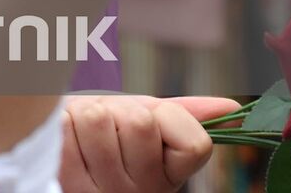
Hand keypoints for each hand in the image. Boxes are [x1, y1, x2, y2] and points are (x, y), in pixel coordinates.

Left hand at [60, 95, 237, 191]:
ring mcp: (105, 192)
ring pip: (98, 118)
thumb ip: (186, 114)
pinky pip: (67, 126)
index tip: (150, 125)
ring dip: (86, 113)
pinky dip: (64, 121)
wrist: (58, 146)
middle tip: (111, 127)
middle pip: (139, 121)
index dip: (166, 121)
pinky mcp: (67, 183)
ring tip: (87, 132)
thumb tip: (232, 106)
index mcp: (170, 176)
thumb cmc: (111, 132)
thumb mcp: (151, 122)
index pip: (193, 142)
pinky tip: (67, 137)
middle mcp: (143, 191)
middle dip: (121, 110)